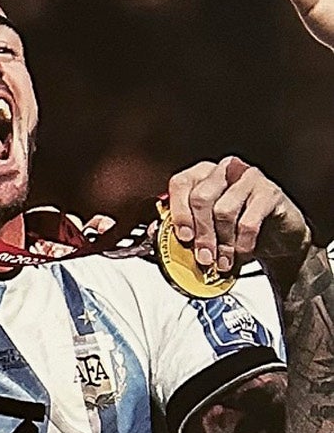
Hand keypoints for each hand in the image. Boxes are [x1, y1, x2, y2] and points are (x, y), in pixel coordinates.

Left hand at [166, 155, 311, 280]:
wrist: (278, 239)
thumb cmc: (237, 230)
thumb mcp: (205, 229)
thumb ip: (180, 228)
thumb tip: (154, 233)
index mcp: (202, 174)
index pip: (181, 184)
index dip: (178, 212)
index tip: (182, 237)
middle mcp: (224, 170)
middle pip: (200, 198)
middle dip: (200, 233)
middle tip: (202, 257)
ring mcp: (248, 178)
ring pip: (223, 211)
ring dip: (221, 243)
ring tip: (221, 262)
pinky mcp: (270, 192)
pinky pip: (248, 222)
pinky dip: (241, 244)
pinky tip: (240, 255)